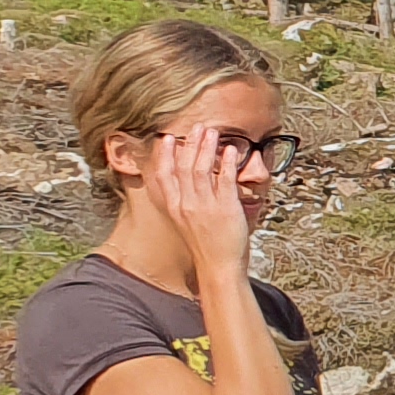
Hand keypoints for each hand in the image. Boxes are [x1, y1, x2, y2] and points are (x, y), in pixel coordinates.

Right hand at [150, 124, 255, 265]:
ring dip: (207, 148)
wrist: (218, 267)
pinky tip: (231, 151)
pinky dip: (227, 163)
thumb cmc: (205, 245)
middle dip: (189, 144)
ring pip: (202, 170)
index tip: (165, 138)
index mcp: (174, 207)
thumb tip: (188, 182)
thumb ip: (185, 201)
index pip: (163, 176)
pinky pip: (225, 180)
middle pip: (184, 167)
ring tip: (212, 133)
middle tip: (196, 127)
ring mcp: (205, 206)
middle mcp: (186, 204)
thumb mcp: (186, 221)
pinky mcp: (225, 208)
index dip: (164, 155)